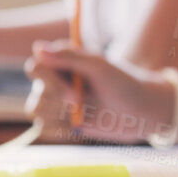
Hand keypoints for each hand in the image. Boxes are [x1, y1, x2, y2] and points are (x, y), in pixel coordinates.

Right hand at [24, 42, 170, 142]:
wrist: (142, 112)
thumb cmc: (124, 84)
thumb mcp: (100, 67)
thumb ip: (69, 57)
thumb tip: (37, 48)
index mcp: (63, 63)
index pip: (35, 67)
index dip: (47, 80)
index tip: (72, 89)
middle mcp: (56, 81)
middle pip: (36, 93)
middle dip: (58, 100)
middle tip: (80, 102)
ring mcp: (58, 103)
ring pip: (36, 110)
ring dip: (57, 114)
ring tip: (81, 113)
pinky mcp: (62, 123)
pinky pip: (44, 128)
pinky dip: (59, 128)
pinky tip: (78, 125)